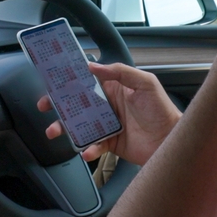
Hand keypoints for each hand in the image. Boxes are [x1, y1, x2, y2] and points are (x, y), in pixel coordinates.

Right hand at [37, 62, 180, 164]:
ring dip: (64, 127)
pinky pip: (93, 145)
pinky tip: (87, 150)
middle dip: (57, 104)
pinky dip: (88, 149)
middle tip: (44, 105)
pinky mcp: (110, 142)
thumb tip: (94, 66)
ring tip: (54, 131)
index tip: (53, 78)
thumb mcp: (145, 83)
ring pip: (79, 124)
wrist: (172, 140)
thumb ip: (121, 72)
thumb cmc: (162, 110)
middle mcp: (107, 105)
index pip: (87, 80)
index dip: (70, 78)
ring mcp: (107, 124)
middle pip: (76, 102)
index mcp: (114, 87)